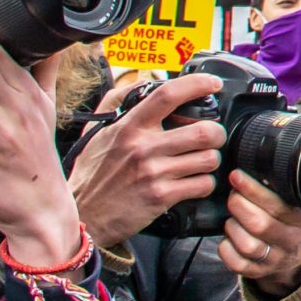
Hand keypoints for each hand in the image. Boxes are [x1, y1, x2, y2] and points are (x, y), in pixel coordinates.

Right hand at [66, 71, 226, 242]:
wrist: (83, 217)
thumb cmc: (92, 174)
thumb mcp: (97, 133)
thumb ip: (116, 103)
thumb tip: (143, 84)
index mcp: (129, 127)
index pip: (168, 95)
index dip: (197, 84)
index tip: (213, 83)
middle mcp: (143, 147)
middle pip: (204, 131)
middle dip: (217, 133)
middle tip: (212, 137)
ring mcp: (153, 173)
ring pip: (209, 158)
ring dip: (211, 160)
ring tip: (200, 161)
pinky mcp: (161, 197)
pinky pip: (203, 184)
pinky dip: (205, 183)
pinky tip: (193, 182)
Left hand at [218, 171, 300, 299]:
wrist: (292, 254)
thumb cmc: (286, 220)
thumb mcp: (292, 203)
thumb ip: (278, 189)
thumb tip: (251, 166)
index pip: (277, 204)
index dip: (252, 190)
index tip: (236, 176)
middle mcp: (291, 240)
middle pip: (260, 225)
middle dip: (239, 206)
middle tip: (232, 195)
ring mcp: (275, 259)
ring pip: (248, 245)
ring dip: (233, 228)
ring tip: (231, 218)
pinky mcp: (259, 272)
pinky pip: (237, 264)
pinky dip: (226, 249)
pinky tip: (227, 238)